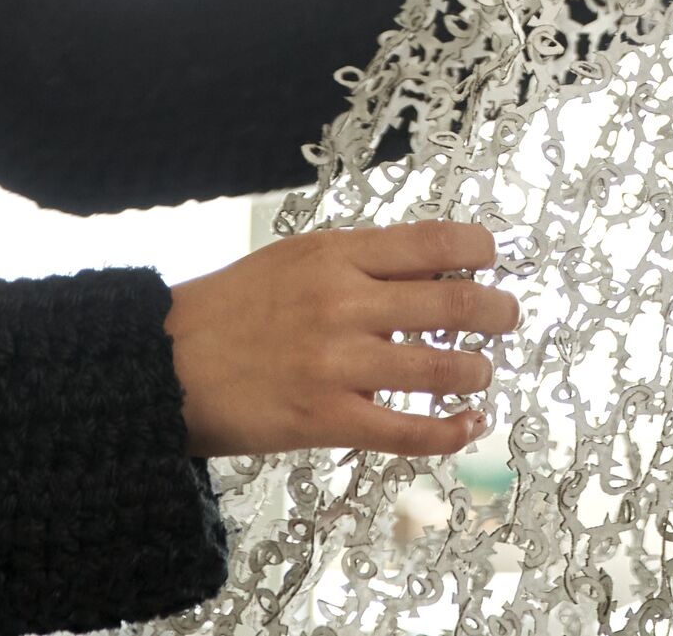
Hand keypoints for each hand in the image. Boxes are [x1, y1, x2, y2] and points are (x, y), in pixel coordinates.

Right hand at [164, 221, 515, 458]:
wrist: (164, 363)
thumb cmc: (229, 310)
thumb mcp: (293, 259)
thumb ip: (357, 261)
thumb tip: (429, 271)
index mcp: (335, 254)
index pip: (434, 243)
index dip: (481, 250)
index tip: (495, 257)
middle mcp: (343, 303)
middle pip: (453, 303)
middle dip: (496, 311)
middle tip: (509, 315)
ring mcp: (337, 363)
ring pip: (441, 368)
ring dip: (478, 370)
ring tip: (482, 371)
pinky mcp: (327, 418)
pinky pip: (409, 430)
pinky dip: (451, 430)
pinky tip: (469, 424)